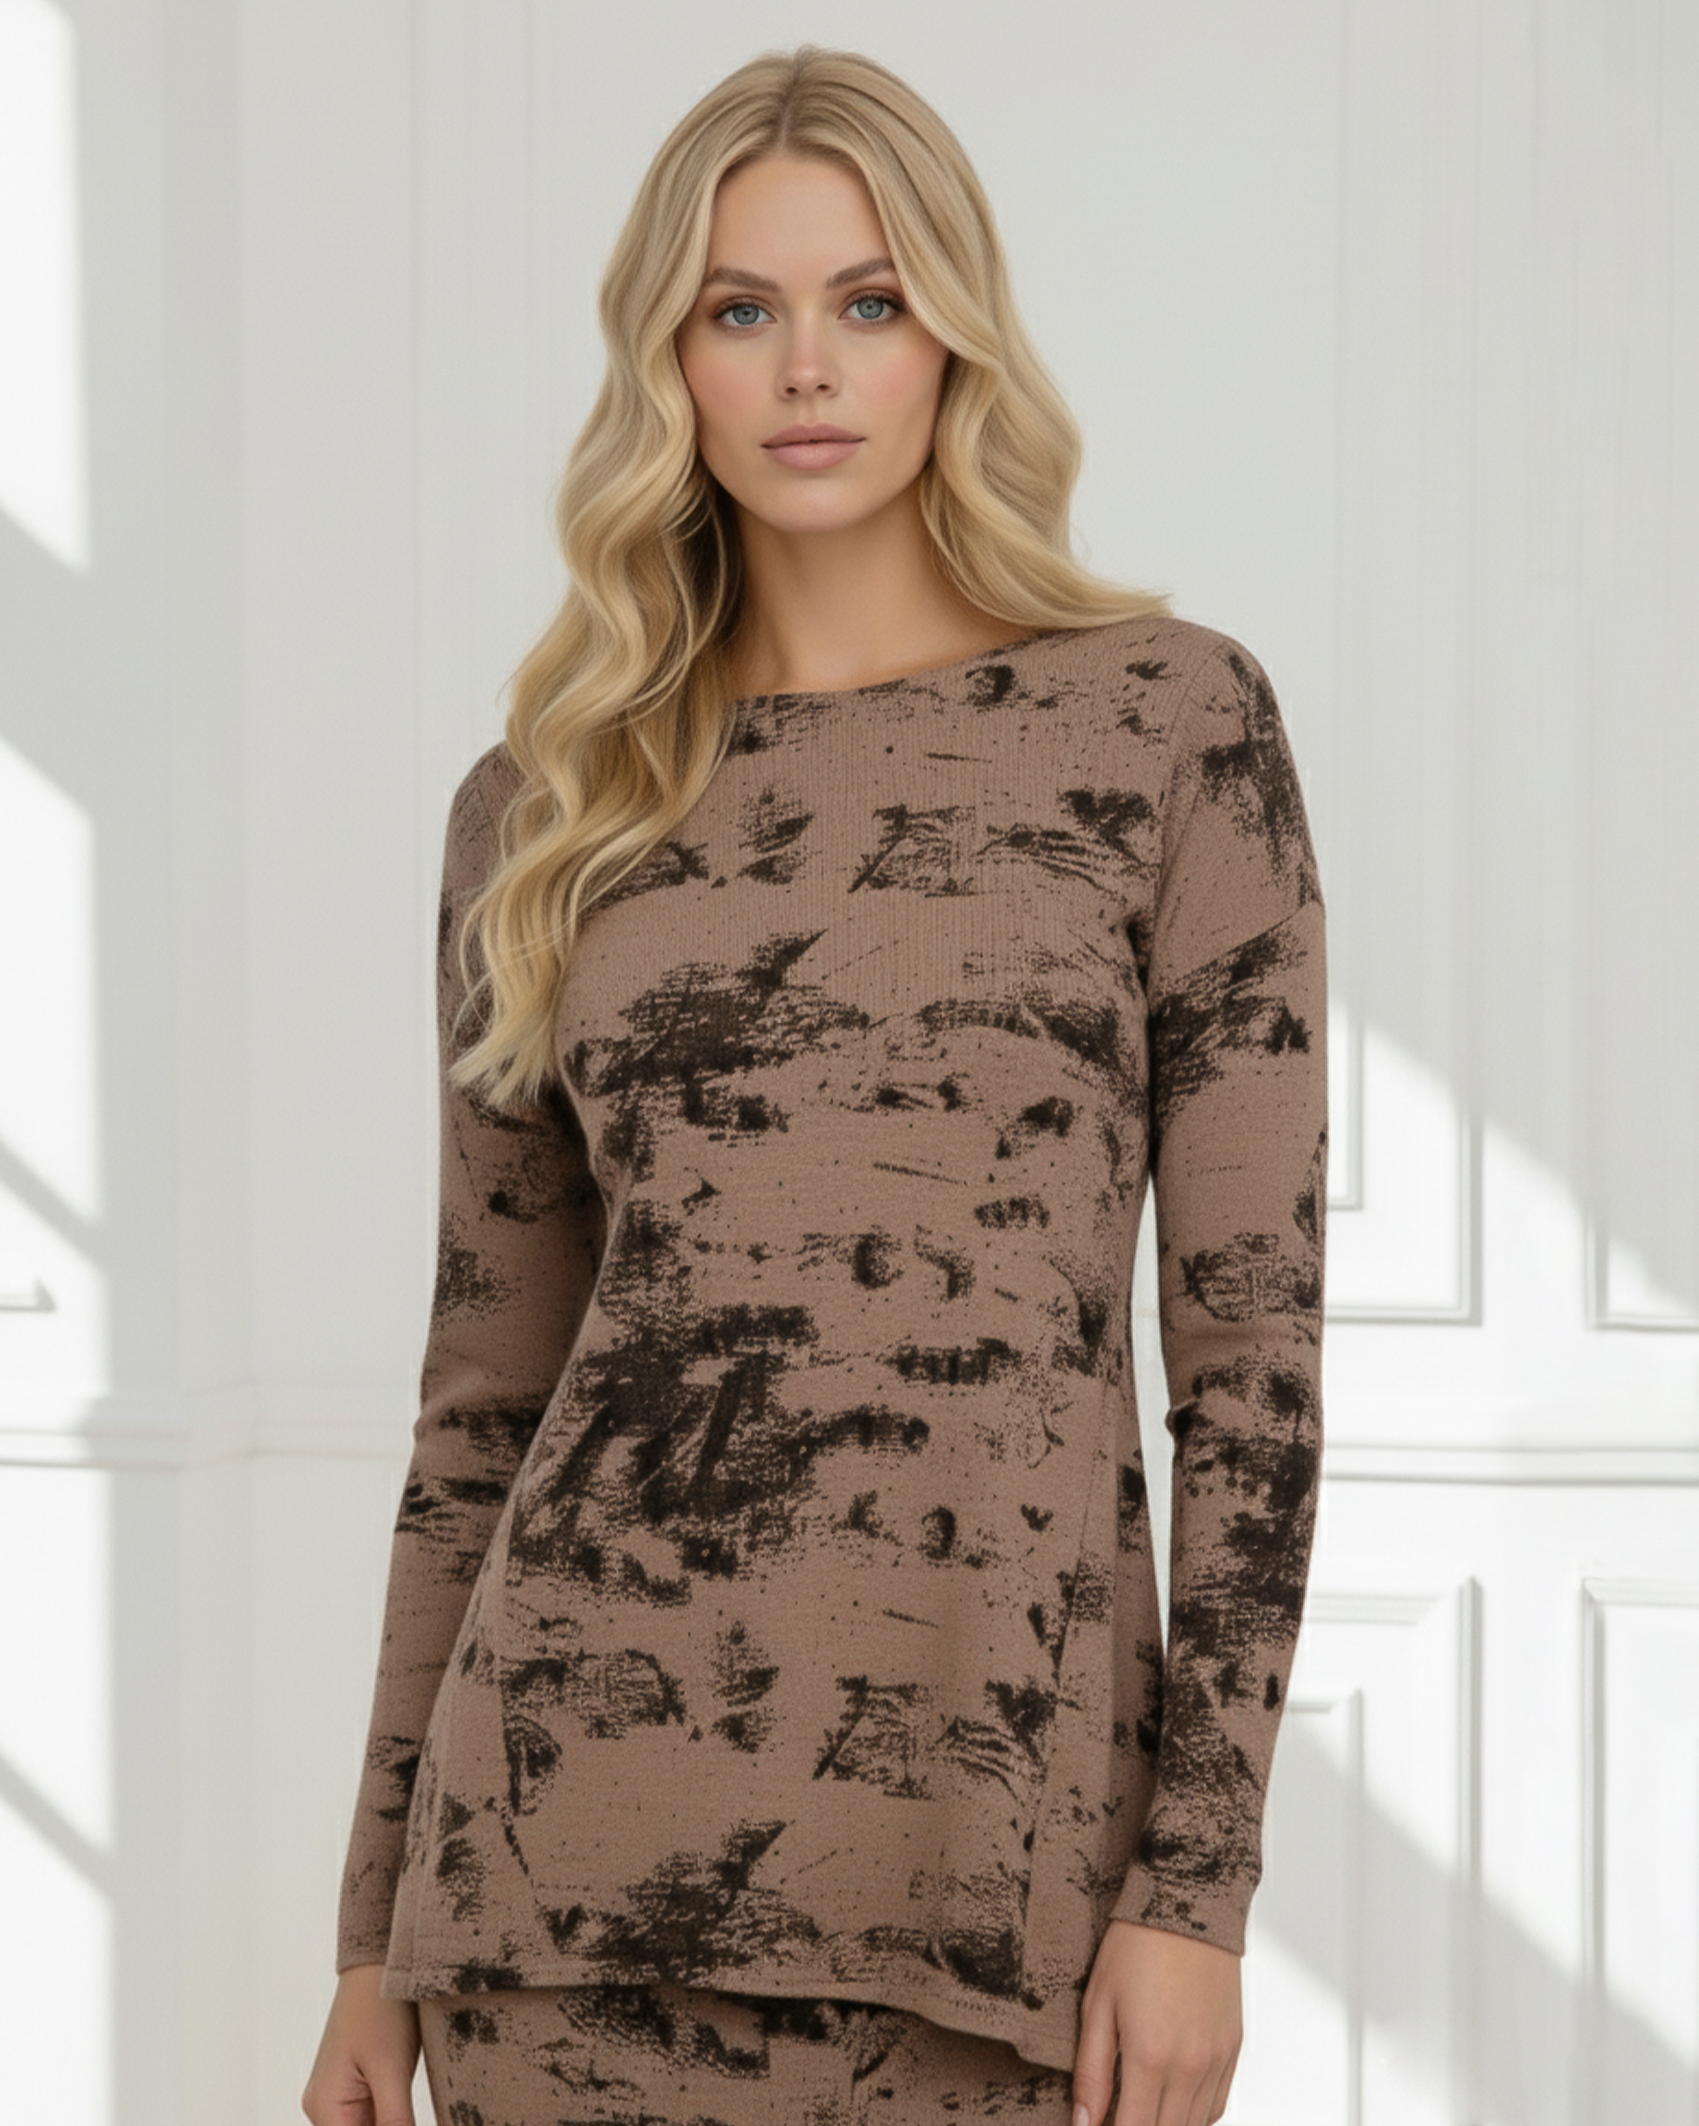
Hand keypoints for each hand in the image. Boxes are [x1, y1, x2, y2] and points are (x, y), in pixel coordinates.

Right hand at [301, 1963, 420, 2125]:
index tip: (405, 2121)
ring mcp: (337, 2094)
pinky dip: (389, 2117)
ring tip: (406, 2100)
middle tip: (408, 2111)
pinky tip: (407, 2106)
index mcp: (325, 2107)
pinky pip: (370, 2115)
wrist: (377, 1963)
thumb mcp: (392, 2070)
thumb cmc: (381, 2007)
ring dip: (390, 2123)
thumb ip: (395, 2121)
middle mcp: (323, 2106)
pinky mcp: (352, 2083)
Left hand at [1071, 1919, 1241, 2125]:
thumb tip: (1082, 2123)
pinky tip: (1171, 2102)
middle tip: (1114, 2116)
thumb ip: (1091, 2071)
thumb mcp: (1098, 2002)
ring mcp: (1217, 2060)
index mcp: (1151, 2057)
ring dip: (1165, 2125)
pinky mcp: (1234, 2048)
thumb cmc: (1136, 1944)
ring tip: (1138, 2108)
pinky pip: (1217, 2105)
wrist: (1187, 1900)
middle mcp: (1190, 2067)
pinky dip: (1193, 2115)